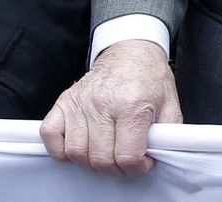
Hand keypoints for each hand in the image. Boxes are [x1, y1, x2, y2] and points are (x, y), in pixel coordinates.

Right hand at [40, 39, 180, 176]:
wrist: (131, 51)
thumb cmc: (149, 77)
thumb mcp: (170, 104)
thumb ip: (168, 134)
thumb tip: (161, 157)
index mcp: (132, 106)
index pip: (128, 156)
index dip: (137, 168)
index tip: (142, 164)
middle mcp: (103, 104)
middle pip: (101, 160)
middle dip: (116, 169)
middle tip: (125, 161)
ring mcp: (80, 103)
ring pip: (76, 153)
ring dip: (91, 162)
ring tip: (106, 153)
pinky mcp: (64, 102)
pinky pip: (51, 136)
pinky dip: (62, 149)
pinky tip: (82, 144)